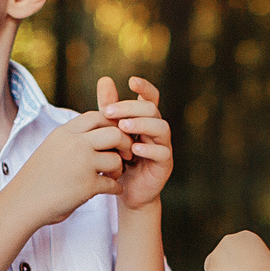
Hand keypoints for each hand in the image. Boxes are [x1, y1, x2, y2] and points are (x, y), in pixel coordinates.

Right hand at [12, 110, 128, 223]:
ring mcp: (82, 164)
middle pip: (115, 133)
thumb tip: (98, 133)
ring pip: (116, 159)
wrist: (21, 203)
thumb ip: (72, 139)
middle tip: (124, 155)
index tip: (114, 138)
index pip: (98, 116)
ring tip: (113, 175)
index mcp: (65, 133)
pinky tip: (112, 189)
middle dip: (124, 144)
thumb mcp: (51, 148)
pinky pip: (113, 184)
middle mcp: (74, 144)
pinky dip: (116, 187)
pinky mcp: (87, 185)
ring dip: (120, 168)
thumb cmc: (37, 178)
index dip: (112, 125)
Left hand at [97, 75, 171, 210]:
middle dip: (130, 108)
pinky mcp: (164, 164)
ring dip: (141, 124)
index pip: (151, 97)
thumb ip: (109, 108)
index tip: (131, 81)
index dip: (145, 88)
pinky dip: (149, 149)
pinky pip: (162, 152)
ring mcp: (163, 146)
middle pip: (152, 109)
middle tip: (109, 111)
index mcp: (146, 120)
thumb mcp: (110, 132)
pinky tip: (134, 149)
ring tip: (122, 127)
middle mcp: (157, 130)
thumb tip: (105, 79)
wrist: (125, 191)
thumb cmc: (118, 159)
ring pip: (161, 127)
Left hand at [204, 230, 269, 270]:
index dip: (235, 262)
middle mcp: (230, 240)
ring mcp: (219, 253)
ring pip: (213, 267)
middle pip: (220, 255)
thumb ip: (250, 265)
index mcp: (246, 237)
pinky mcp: (212, 268)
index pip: (235, 249)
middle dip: (224, 269)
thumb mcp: (263, 265)